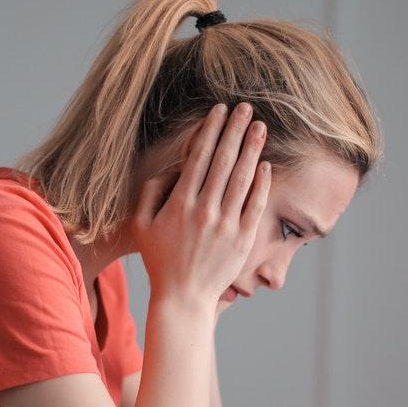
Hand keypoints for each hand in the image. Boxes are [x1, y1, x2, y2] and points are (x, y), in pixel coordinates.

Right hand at [131, 102, 270, 311]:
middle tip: (246, 108)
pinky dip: (261, 183)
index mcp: (179, 204)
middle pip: (223, 161)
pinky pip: (255, 206)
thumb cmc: (160, 260)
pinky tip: (266, 164)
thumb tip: (168, 169)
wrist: (183, 298)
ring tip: (260, 127)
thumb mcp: (141, 225)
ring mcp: (226, 225)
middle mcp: (204, 211)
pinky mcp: (242, 240)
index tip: (220, 111)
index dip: (211, 130)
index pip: (198, 157)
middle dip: (235, 130)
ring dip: (252, 149)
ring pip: (242, 179)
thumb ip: (150, 193)